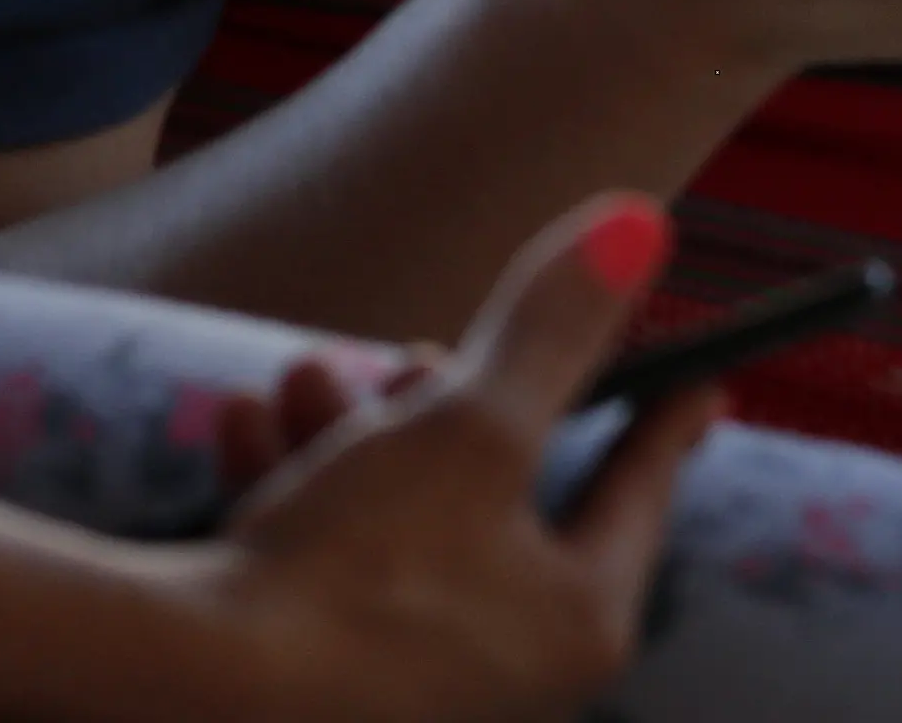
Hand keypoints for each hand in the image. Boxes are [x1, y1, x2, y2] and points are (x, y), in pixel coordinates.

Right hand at [189, 198, 727, 722]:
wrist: (204, 690)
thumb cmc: (367, 566)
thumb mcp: (474, 426)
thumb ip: (554, 330)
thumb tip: (642, 225)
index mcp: (579, 619)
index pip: (639, 488)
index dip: (662, 414)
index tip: (698, 374)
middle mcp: (511, 663)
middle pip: (500, 492)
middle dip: (434, 403)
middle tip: (403, 359)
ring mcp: (416, 674)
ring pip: (400, 512)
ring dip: (345, 429)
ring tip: (298, 376)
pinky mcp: (324, 672)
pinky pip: (327, 556)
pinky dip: (290, 485)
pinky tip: (243, 426)